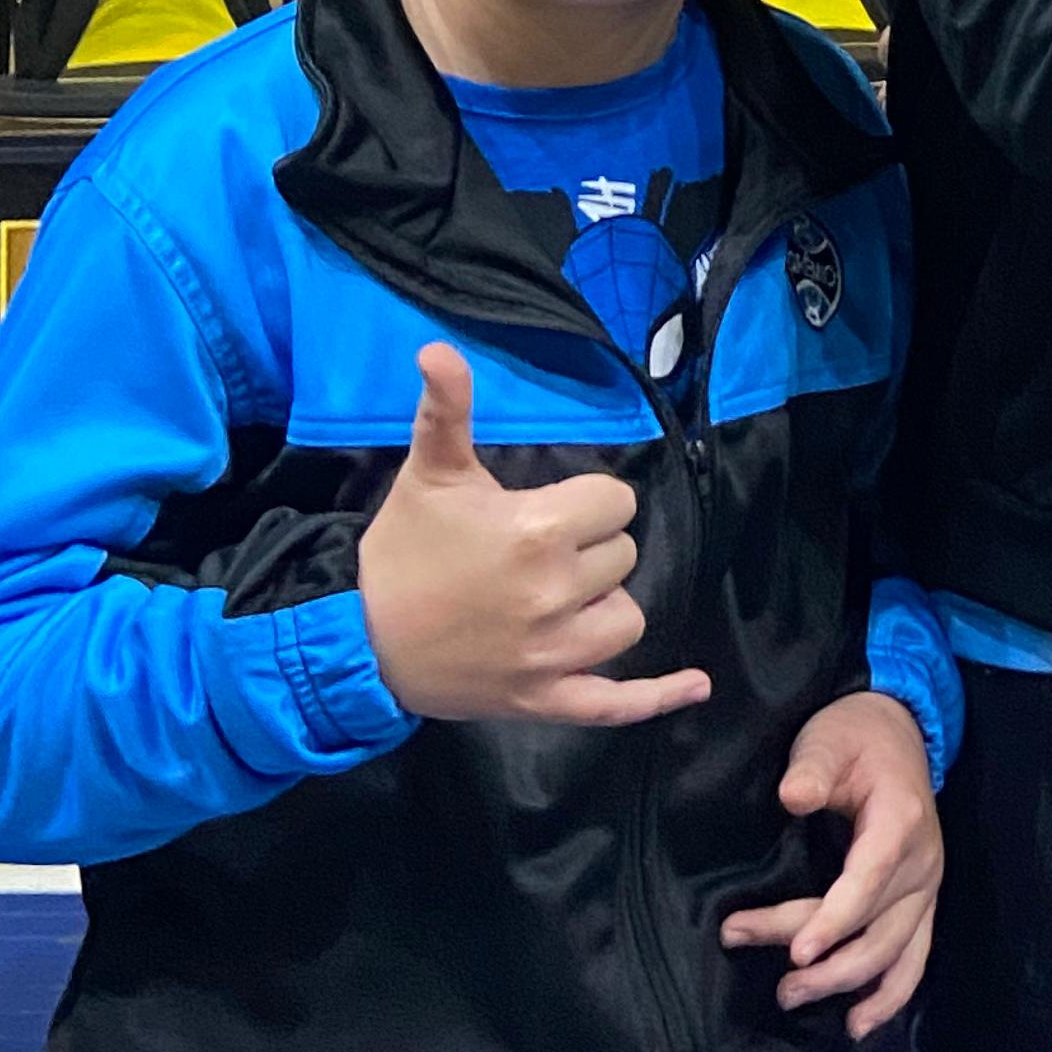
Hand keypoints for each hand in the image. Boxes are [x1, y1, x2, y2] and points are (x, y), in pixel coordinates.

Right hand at [360, 347, 713, 727]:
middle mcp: (556, 594)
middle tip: (533, 555)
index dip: (588, 503)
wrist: (356, 640)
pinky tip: (696, 685)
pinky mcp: (544, 700)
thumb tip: (438, 347)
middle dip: (588, 551)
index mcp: (538, 532)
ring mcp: (553, 655)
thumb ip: (446, 408)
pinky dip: (657, 696)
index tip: (548, 510)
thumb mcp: (428, 473)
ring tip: (557, 598)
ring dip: (602, 606)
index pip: (616, 504)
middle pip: (621, 557)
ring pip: (626, 618)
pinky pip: (615, 703)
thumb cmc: (401, 552)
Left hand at [722, 694, 941, 1039]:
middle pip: (873, 925)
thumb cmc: (854, 737)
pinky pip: (913, 960)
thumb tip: (793, 797)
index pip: (870, 879)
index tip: (797, 951)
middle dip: (820, 957)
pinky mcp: (920, 904)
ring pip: (893, 953)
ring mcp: (925, 889)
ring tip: (791, 997)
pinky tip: (858, 1025)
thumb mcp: (828, 739)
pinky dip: (890, 996)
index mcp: (900, 821)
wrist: (897, 733)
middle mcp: (922, 863)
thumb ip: (811, 767)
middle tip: (760, 964)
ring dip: (847, 984)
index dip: (835, 918)